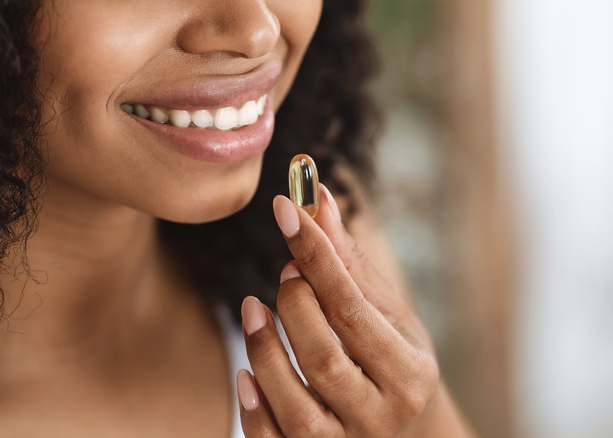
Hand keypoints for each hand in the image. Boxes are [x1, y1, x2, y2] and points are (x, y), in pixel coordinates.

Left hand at [237, 184, 443, 436]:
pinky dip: (253, 407)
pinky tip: (244, 372)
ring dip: (263, 347)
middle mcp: (381, 416)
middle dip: (293, 304)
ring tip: (253, 308)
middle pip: (323, 356)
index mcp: (408, 374)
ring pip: (294, 403)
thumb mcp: (387, 317)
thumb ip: (349, 264)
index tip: (285, 209)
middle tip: (284, 273)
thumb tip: (316, 198)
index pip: (352, 308)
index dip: (316, 255)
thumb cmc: (392, 365)